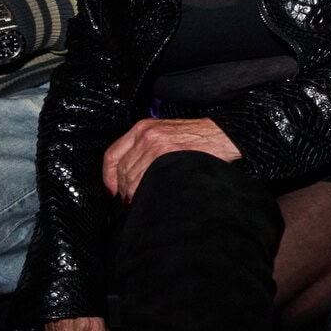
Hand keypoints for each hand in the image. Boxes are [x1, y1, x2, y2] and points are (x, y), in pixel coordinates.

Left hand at [102, 116, 241, 204]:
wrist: (222, 135)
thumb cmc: (197, 137)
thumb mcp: (165, 133)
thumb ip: (145, 147)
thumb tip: (131, 174)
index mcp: (142, 128)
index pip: (112, 155)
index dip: (108, 177)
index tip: (112, 190)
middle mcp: (146, 136)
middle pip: (122, 170)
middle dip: (124, 190)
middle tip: (129, 202)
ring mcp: (157, 146)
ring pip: (133, 178)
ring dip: (134, 194)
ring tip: (141, 202)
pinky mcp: (169, 156)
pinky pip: (149, 180)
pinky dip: (146, 192)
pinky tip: (152, 197)